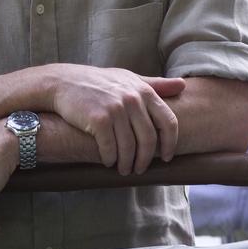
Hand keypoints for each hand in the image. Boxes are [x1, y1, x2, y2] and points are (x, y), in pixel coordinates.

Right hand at [46, 65, 184, 174]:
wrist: (64, 82)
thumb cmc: (100, 83)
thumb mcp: (130, 79)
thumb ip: (156, 85)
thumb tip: (183, 85)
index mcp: (144, 91)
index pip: (169, 122)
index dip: (170, 143)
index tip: (166, 157)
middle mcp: (132, 99)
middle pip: (149, 139)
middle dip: (145, 159)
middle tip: (140, 169)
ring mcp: (116, 109)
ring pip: (129, 147)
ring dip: (127, 163)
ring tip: (124, 169)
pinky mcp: (98, 119)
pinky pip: (110, 148)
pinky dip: (110, 159)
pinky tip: (108, 161)